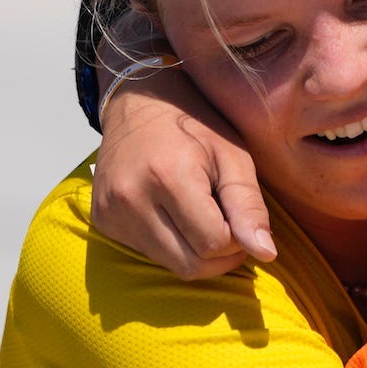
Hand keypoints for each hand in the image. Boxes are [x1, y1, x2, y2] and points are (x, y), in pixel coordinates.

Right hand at [91, 19, 274, 277]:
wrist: (139, 102)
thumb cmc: (197, 123)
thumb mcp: (233, 153)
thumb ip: (249, 205)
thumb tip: (266, 254)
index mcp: (169, 176)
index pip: (213, 243)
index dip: (238, 239)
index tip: (242, 217)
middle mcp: (132, 200)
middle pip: (191, 265)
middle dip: (221, 254)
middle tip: (231, 223)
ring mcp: (111, 213)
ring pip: (171, 265)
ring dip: (198, 253)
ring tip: (207, 216)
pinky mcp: (101, 221)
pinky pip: (148, 254)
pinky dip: (174, 245)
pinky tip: (179, 215)